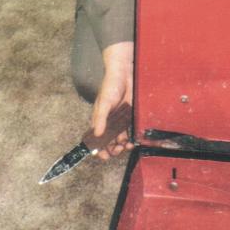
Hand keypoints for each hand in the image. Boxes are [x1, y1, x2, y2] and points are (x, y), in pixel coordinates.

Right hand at [92, 41, 134, 160]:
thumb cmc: (110, 86)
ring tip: (127, 145)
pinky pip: (129, 130)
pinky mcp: (128, 116)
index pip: (97, 138)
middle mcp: (108, 122)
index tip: (103, 155)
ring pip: (119, 138)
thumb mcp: (104, 103)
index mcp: (99, 120)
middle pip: (109, 141)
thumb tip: (98, 134)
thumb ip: (101, 119)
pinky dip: (130, 136)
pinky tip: (133, 139)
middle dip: (112, 149)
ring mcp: (118, 120)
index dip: (99, 148)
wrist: (124, 74)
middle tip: (118, 150)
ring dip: (122, 145)